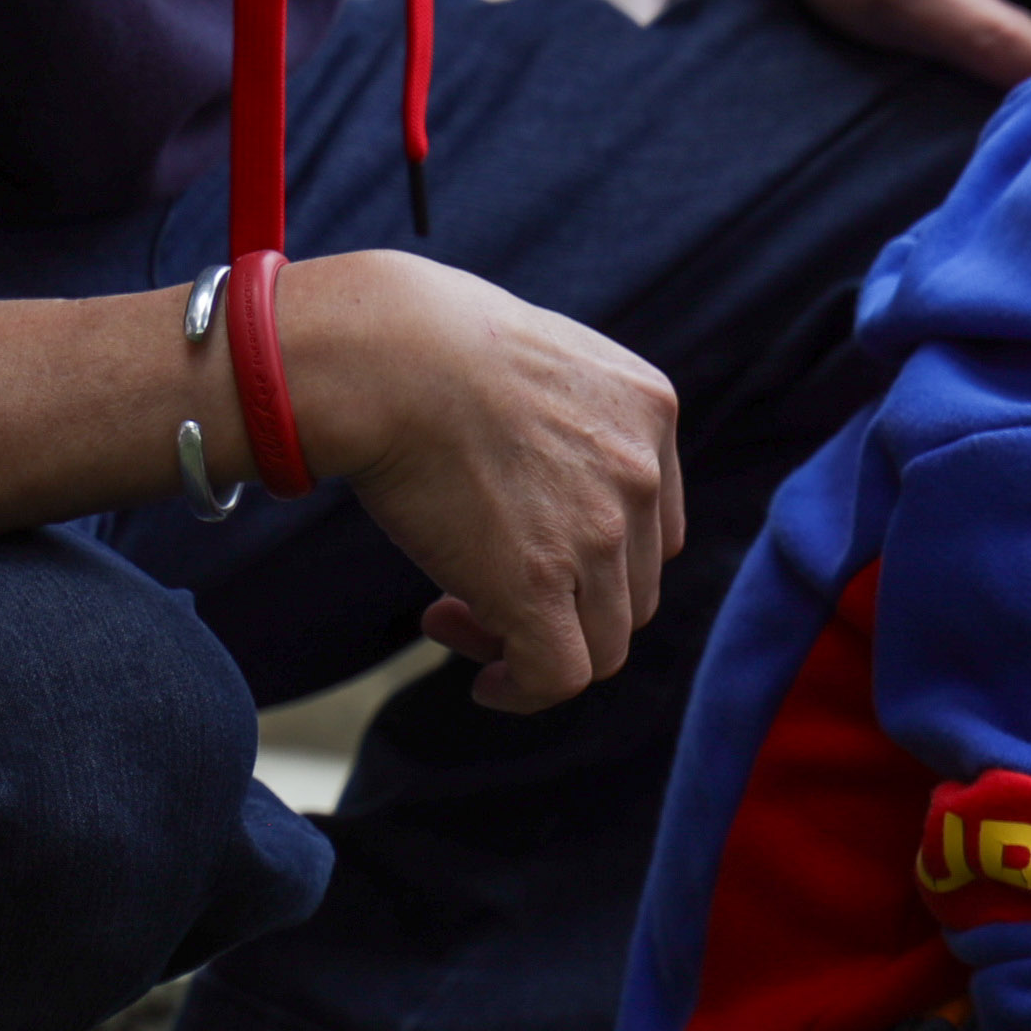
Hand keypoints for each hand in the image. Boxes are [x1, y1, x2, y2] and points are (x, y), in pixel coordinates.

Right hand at [282, 252, 682, 713]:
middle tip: (473, 592)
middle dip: (565, 602)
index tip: (518, 544)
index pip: (653, 520)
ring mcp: (599, 534)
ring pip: (603, 638)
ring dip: (535, 642)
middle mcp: (642, 475)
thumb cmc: (416, 339)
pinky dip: (524, 691)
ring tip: (454, 620)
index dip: (594, 554)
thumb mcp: (532, 355)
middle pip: (631, 584)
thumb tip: (525, 455)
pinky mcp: (541, 585)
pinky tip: (486, 685)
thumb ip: (560, 409)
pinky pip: (559, 675)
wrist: (377, 352)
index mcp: (649, 410)